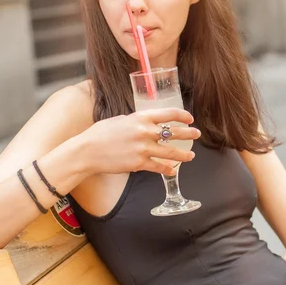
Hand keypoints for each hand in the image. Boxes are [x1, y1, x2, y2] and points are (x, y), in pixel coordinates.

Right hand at [79, 108, 200, 175]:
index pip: (168, 114)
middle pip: (174, 133)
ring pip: (170, 152)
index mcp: (140, 117)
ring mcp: (143, 148)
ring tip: (191, 156)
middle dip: (188, 134)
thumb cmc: (100, 134)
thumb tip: (146, 125)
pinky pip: (158, 167)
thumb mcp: (120, 120)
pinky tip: (173, 170)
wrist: (87, 151)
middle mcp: (145, 132)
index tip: (189, 118)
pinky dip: (167, 169)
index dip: (182, 116)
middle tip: (197, 134)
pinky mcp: (139, 163)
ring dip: (183, 155)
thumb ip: (136, 122)